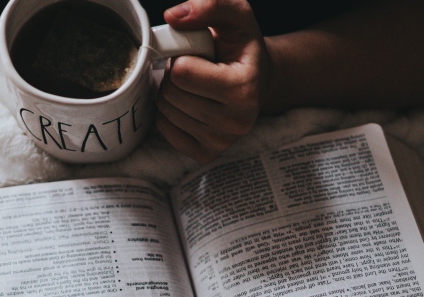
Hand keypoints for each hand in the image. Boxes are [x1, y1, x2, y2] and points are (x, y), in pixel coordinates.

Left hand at [157, 0, 270, 162]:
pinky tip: (189, 103)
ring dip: (172, 93)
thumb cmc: (242, 47)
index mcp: (244, 89)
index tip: (200, 56)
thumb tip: (172, 17)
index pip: (182, 73)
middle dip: (175, 76)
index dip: (183, 57)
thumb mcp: (235, 15)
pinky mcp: (206, 153)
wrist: (258, 81)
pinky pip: (165, 130)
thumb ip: (209, 5)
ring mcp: (222, 142)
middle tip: (195, 70)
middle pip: (171, 94)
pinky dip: (169, 114)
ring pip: (166, 112)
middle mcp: (236, 122)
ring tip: (194, 86)